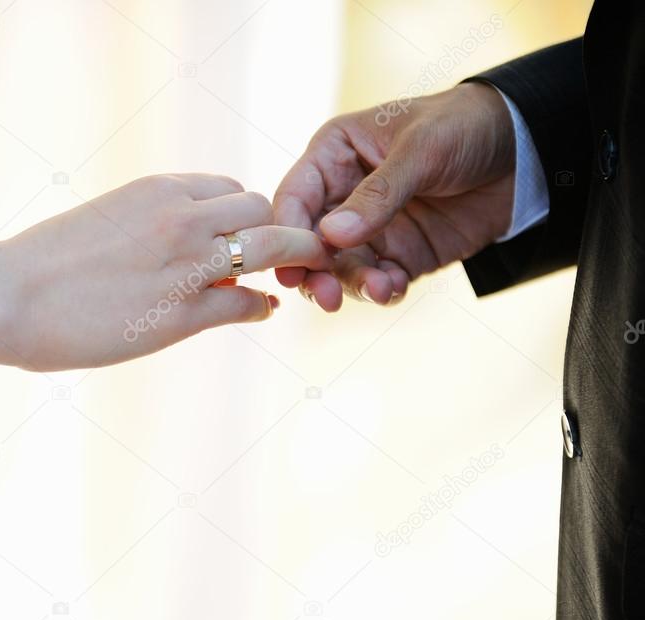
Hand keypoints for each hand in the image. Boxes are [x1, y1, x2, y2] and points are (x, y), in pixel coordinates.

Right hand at [0, 173, 332, 369]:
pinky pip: (248, 302)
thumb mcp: (104, 221)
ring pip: (270, 246)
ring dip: (288, 260)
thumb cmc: (43, 263)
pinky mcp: (182, 315)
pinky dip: (261, 306)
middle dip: (271, 231)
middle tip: (274, 257)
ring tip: (294, 277)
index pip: (228, 188)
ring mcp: (186, 265)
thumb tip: (179, 241)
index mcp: (157, 190)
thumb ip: (147, 224)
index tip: (236, 237)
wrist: (7, 298)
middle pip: (260, 209)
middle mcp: (180, 217)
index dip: (239, 215)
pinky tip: (261, 311)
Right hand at [272, 83, 515, 310]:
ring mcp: (373, 228)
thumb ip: (377, 194)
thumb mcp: (422, 150)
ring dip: (350, 285)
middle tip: (325, 296)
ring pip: (342, 268)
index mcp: (335, 155)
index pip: (295, 197)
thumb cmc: (466, 126)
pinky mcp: (403, 254)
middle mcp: (344, 195)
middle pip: (311, 242)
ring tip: (376, 290)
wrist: (529, 148)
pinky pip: (379, 280)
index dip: (287, 232)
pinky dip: (381, 290)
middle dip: (315, 271)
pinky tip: (392, 290)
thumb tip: (331, 237)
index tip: (291, 265)